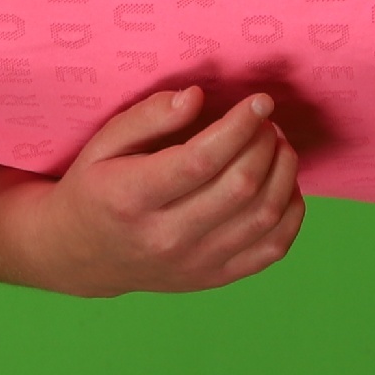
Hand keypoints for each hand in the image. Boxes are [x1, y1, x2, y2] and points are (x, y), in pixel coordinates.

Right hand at [9, 86, 307, 295]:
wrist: (83, 255)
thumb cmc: (95, 189)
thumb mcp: (104, 143)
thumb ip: (148, 116)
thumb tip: (196, 97)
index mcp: (131, 198)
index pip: (200, 160)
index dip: (239, 126)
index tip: (258, 101)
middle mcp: (166, 237)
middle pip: (240, 186)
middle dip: (265, 143)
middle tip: (264, 121)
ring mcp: (195, 263)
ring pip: (264, 216)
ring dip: (284, 171)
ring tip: (276, 145)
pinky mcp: (216, 277)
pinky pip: (273, 248)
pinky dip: (291, 211)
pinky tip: (282, 183)